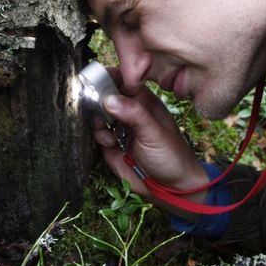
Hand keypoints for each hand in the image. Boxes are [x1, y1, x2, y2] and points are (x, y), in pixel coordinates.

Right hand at [91, 69, 208, 203]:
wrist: (171, 189)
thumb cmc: (171, 156)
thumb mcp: (154, 132)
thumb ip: (133, 114)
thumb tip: (108, 98)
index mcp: (143, 101)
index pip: (122, 80)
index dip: (107, 77)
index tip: (94, 80)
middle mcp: (129, 112)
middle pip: (104, 96)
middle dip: (97, 100)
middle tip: (96, 108)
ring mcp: (118, 128)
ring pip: (97, 115)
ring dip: (97, 120)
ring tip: (105, 130)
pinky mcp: (110, 146)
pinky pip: (96, 134)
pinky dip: (98, 136)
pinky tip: (110, 143)